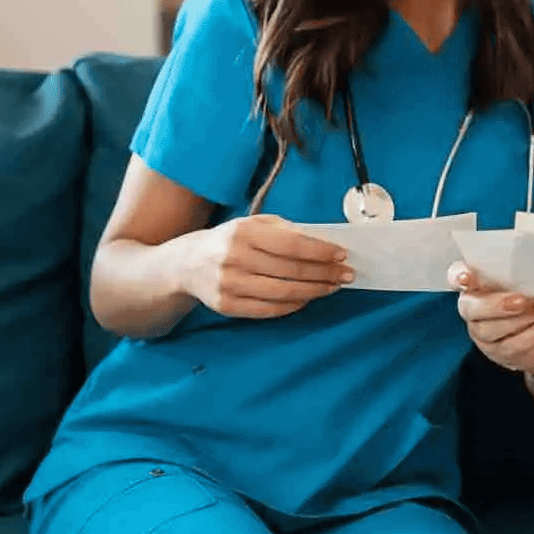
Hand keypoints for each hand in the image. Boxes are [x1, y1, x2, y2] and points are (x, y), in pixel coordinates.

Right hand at [178, 214, 351, 318]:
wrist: (186, 264)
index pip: (292, 245)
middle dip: (325, 273)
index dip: (321, 252)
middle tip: (346, 274)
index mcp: (243, 232)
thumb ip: (284, 230)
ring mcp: (230, 285)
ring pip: (284, 293)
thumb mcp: (251, 224)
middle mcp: (234, 258)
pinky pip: (269, 310)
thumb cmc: (228, 240)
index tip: (342, 255)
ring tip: (332, 287)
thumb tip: (321, 242)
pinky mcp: (227, 306)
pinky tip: (308, 298)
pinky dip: (294, 305)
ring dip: (315, 291)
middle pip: (291, 271)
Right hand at [451, 261, 533, 372]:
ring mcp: (483, 332)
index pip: (457, 275)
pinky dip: (529, 335)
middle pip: (470, 307)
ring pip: (489, 329)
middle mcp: (475, 306)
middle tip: (522, 300)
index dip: (458, 276)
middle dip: (495, 304)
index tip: (467, 277)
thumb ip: (530, 271)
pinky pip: (508, 346)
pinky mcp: (499, 352)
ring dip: (521, 318)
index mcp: (479, 280)